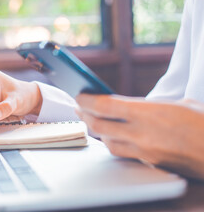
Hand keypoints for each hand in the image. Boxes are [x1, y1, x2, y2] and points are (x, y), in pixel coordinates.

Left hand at [75, 94, 203, 179]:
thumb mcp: (178, 104)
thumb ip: (149, 106)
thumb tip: (130, 107)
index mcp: (149, 113)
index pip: (104, 106)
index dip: (86, 100)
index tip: (79, 95)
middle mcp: (142, 134)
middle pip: (99, 125)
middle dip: (84, 115)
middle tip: (79, 107)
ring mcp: (145, 152)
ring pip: (108, 143)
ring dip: (97, 131)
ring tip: (91, 120)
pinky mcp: (150, 163)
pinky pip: (123, 154)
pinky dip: (114, 143)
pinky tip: (113, 136)